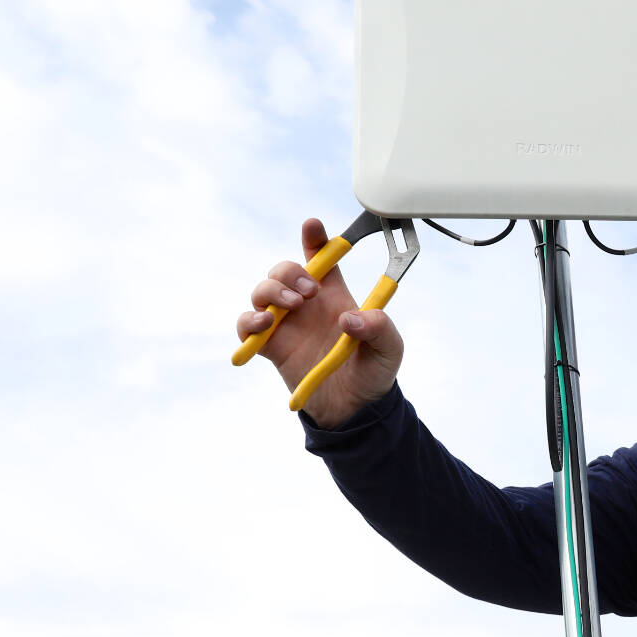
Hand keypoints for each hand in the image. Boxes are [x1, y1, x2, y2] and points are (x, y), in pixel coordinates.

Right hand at [237, 218, 403, 427]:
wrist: (354, 410)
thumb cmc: (373, 373)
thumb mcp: (389, 349)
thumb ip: (379, 328)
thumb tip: (349, 319)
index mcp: (335, 296)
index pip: (323, 259)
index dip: (315, 239)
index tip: (312, 226)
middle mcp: (308, 305)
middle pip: (285, 269)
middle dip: (291, 271)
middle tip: (309, 292)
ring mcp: (286, 324)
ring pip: (262, 290)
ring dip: (272, 290)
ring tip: (292, 305)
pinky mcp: (271, 346)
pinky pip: (247, 325)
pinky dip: (249, 320)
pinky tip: (265, 324)